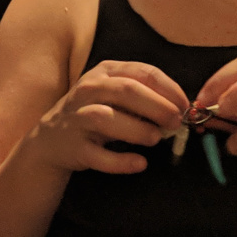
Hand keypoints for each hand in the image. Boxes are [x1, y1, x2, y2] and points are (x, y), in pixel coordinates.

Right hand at [22, 60, 187, 176]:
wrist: (52, 139)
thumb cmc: (94, 112)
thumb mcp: (114, 94)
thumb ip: (144, 96)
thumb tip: (181, 109)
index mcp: (105, 72)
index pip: (143, 72)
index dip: (169, 89)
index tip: (185, 106)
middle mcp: (89, 90)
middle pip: (127, 91)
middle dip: (157, 106)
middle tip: (176, 122)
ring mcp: (78, 118)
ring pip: (107, 119)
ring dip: (137, 129)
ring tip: (155, 139)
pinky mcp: (74, 147)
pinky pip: (98, 155)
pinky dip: (121, 161)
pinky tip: (140, 163)